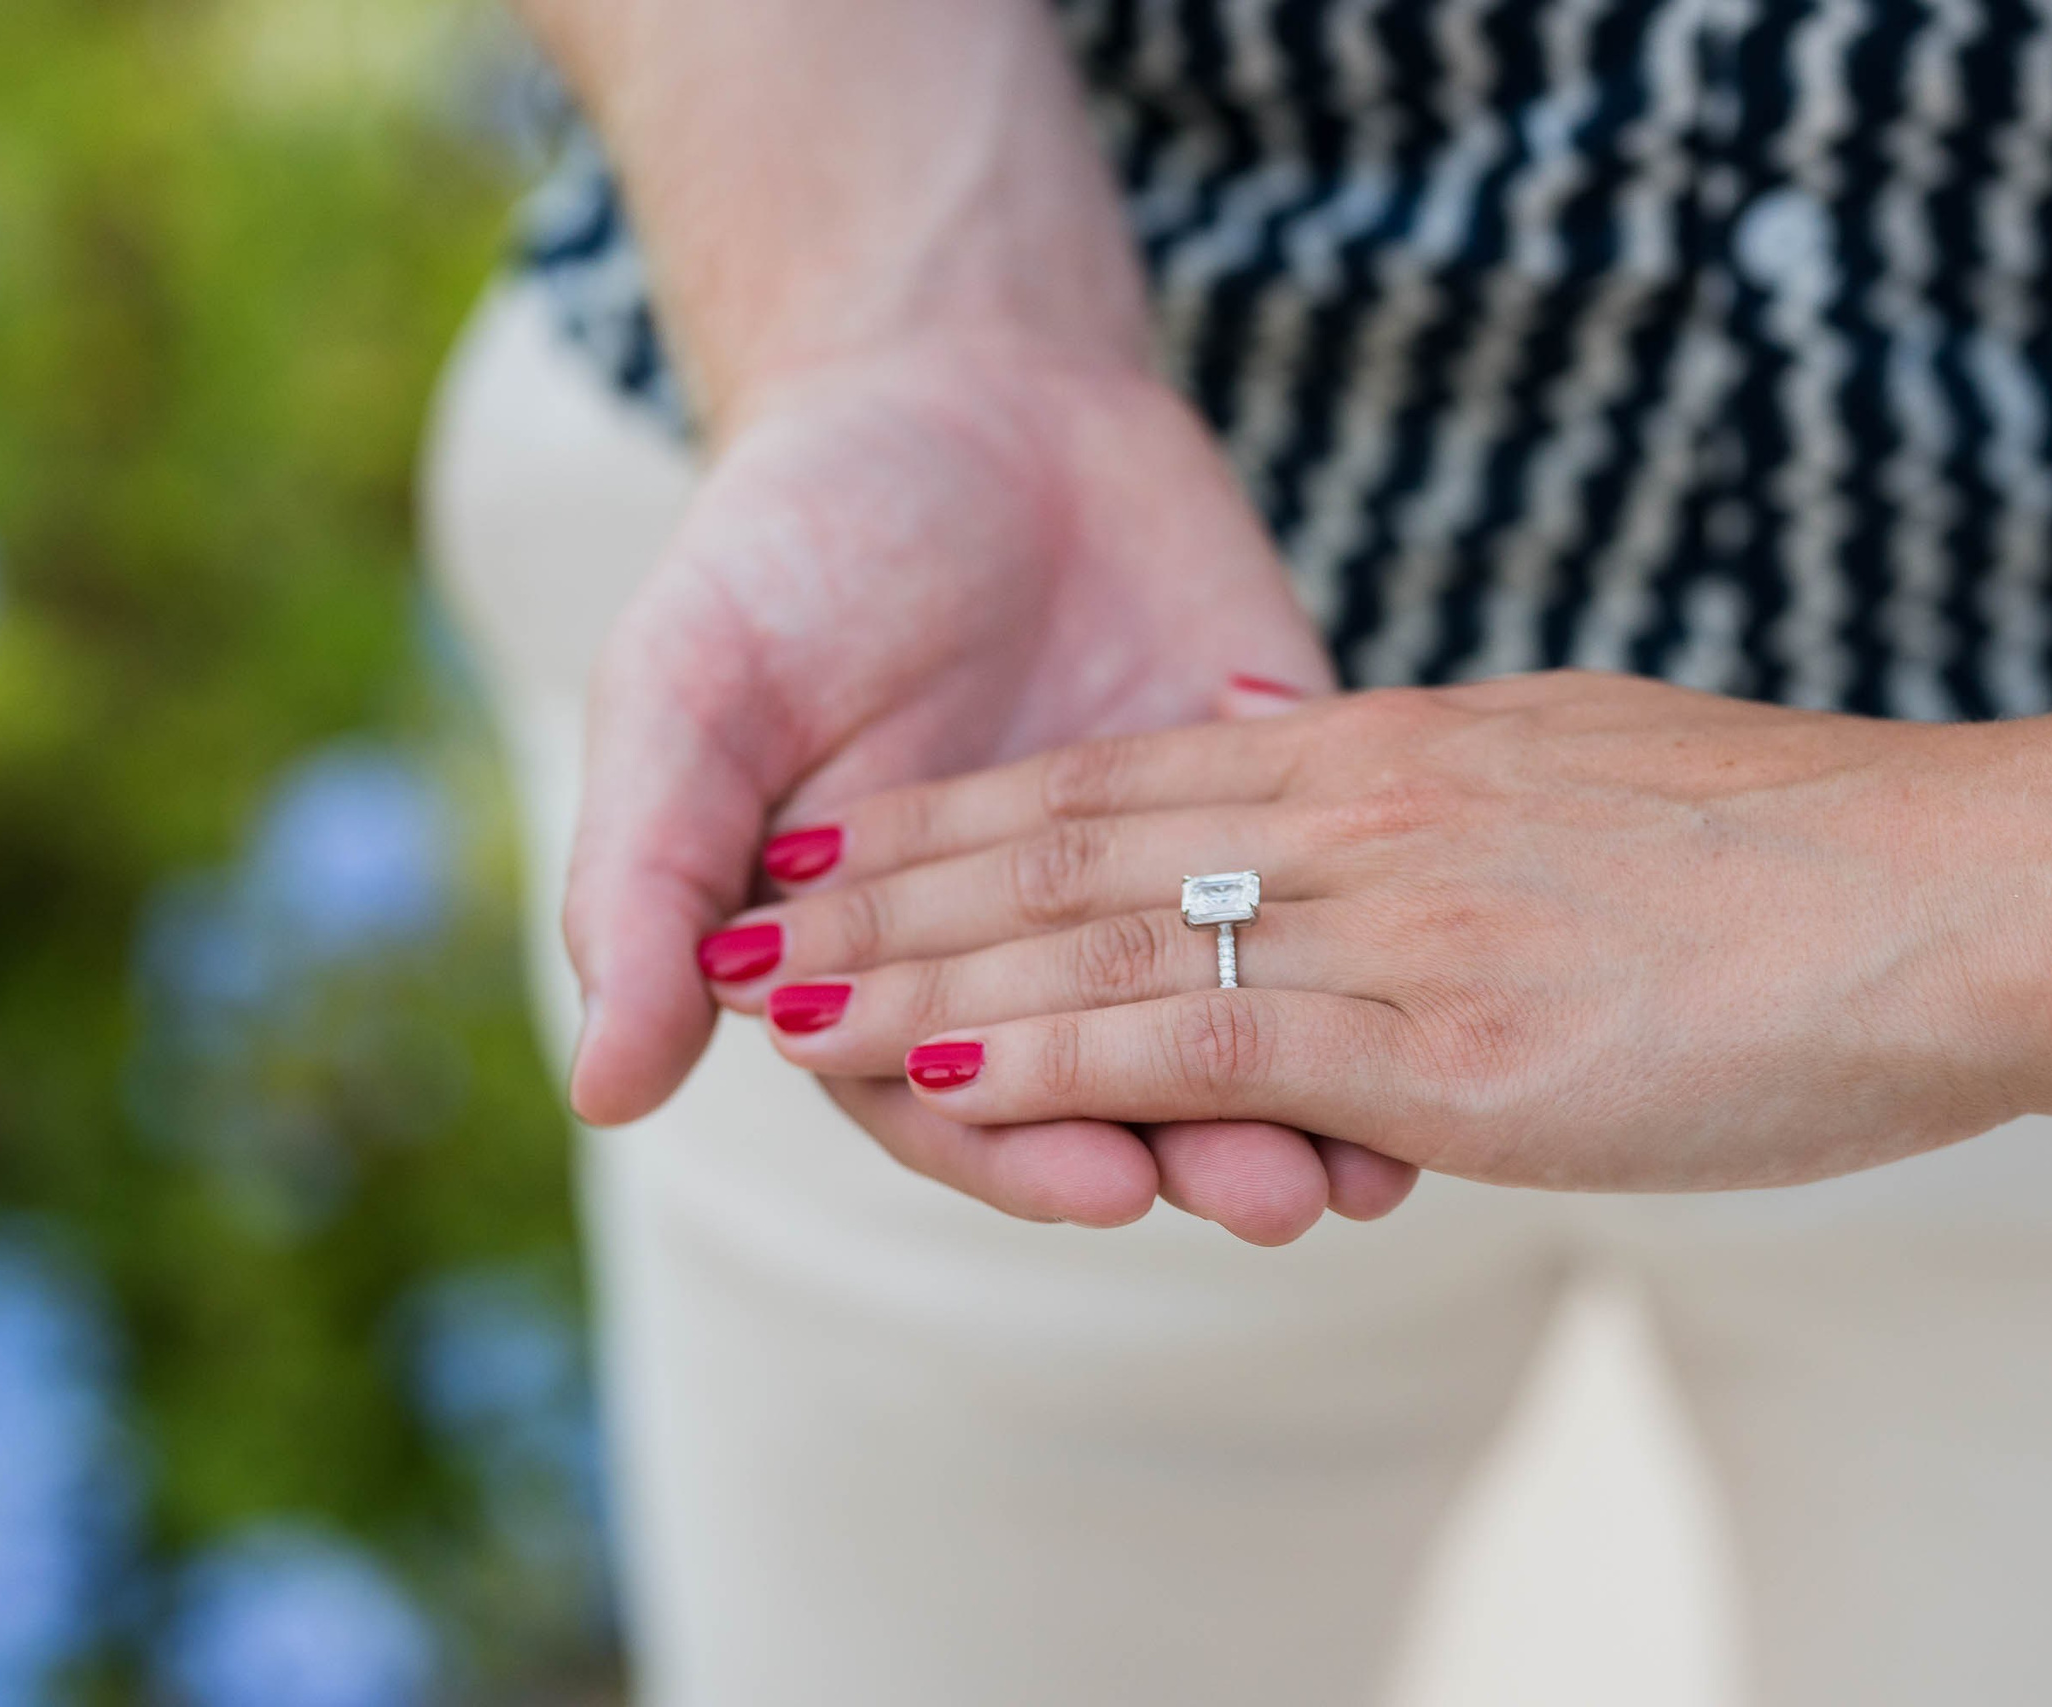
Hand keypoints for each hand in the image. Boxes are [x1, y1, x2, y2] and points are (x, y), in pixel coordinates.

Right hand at [562, 336, 1417, 1238]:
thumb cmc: (791, 548)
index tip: (1101, 1183)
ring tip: (1363, 1160)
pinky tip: (1445, 1025)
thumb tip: (605, 1087)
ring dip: (1294, 1098)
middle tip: (1267, 1191)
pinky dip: (1370, 968)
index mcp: (881, 955)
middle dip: (1184, 1143)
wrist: (963, 386)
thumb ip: (648, 885)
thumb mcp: (687, 694)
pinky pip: (1319, 909)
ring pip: (1223, 1022)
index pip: (948, 1096)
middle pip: (1105, 1089)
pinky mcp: (1263, 800)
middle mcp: (1027, 945)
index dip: (1019, 1147)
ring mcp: (1156, 876)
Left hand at [697, 671, 2045, 1192]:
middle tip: (757, 913)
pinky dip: (1053, 1058)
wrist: (1964, 895)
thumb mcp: (1582, 764)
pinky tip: (940, 1076)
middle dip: (905, 885)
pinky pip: (1201, 1040)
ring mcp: (1397, 914)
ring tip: (782, 1003)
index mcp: (1402, 745)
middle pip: (1080, 839)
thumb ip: (1432, 772)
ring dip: (928, 976)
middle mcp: (1368, 806)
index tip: (862, 832)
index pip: (1136, 771)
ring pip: (1106, 938)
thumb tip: (1298, 731)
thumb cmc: (1804, 859)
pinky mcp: (1444, 1035)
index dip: (980, 809)